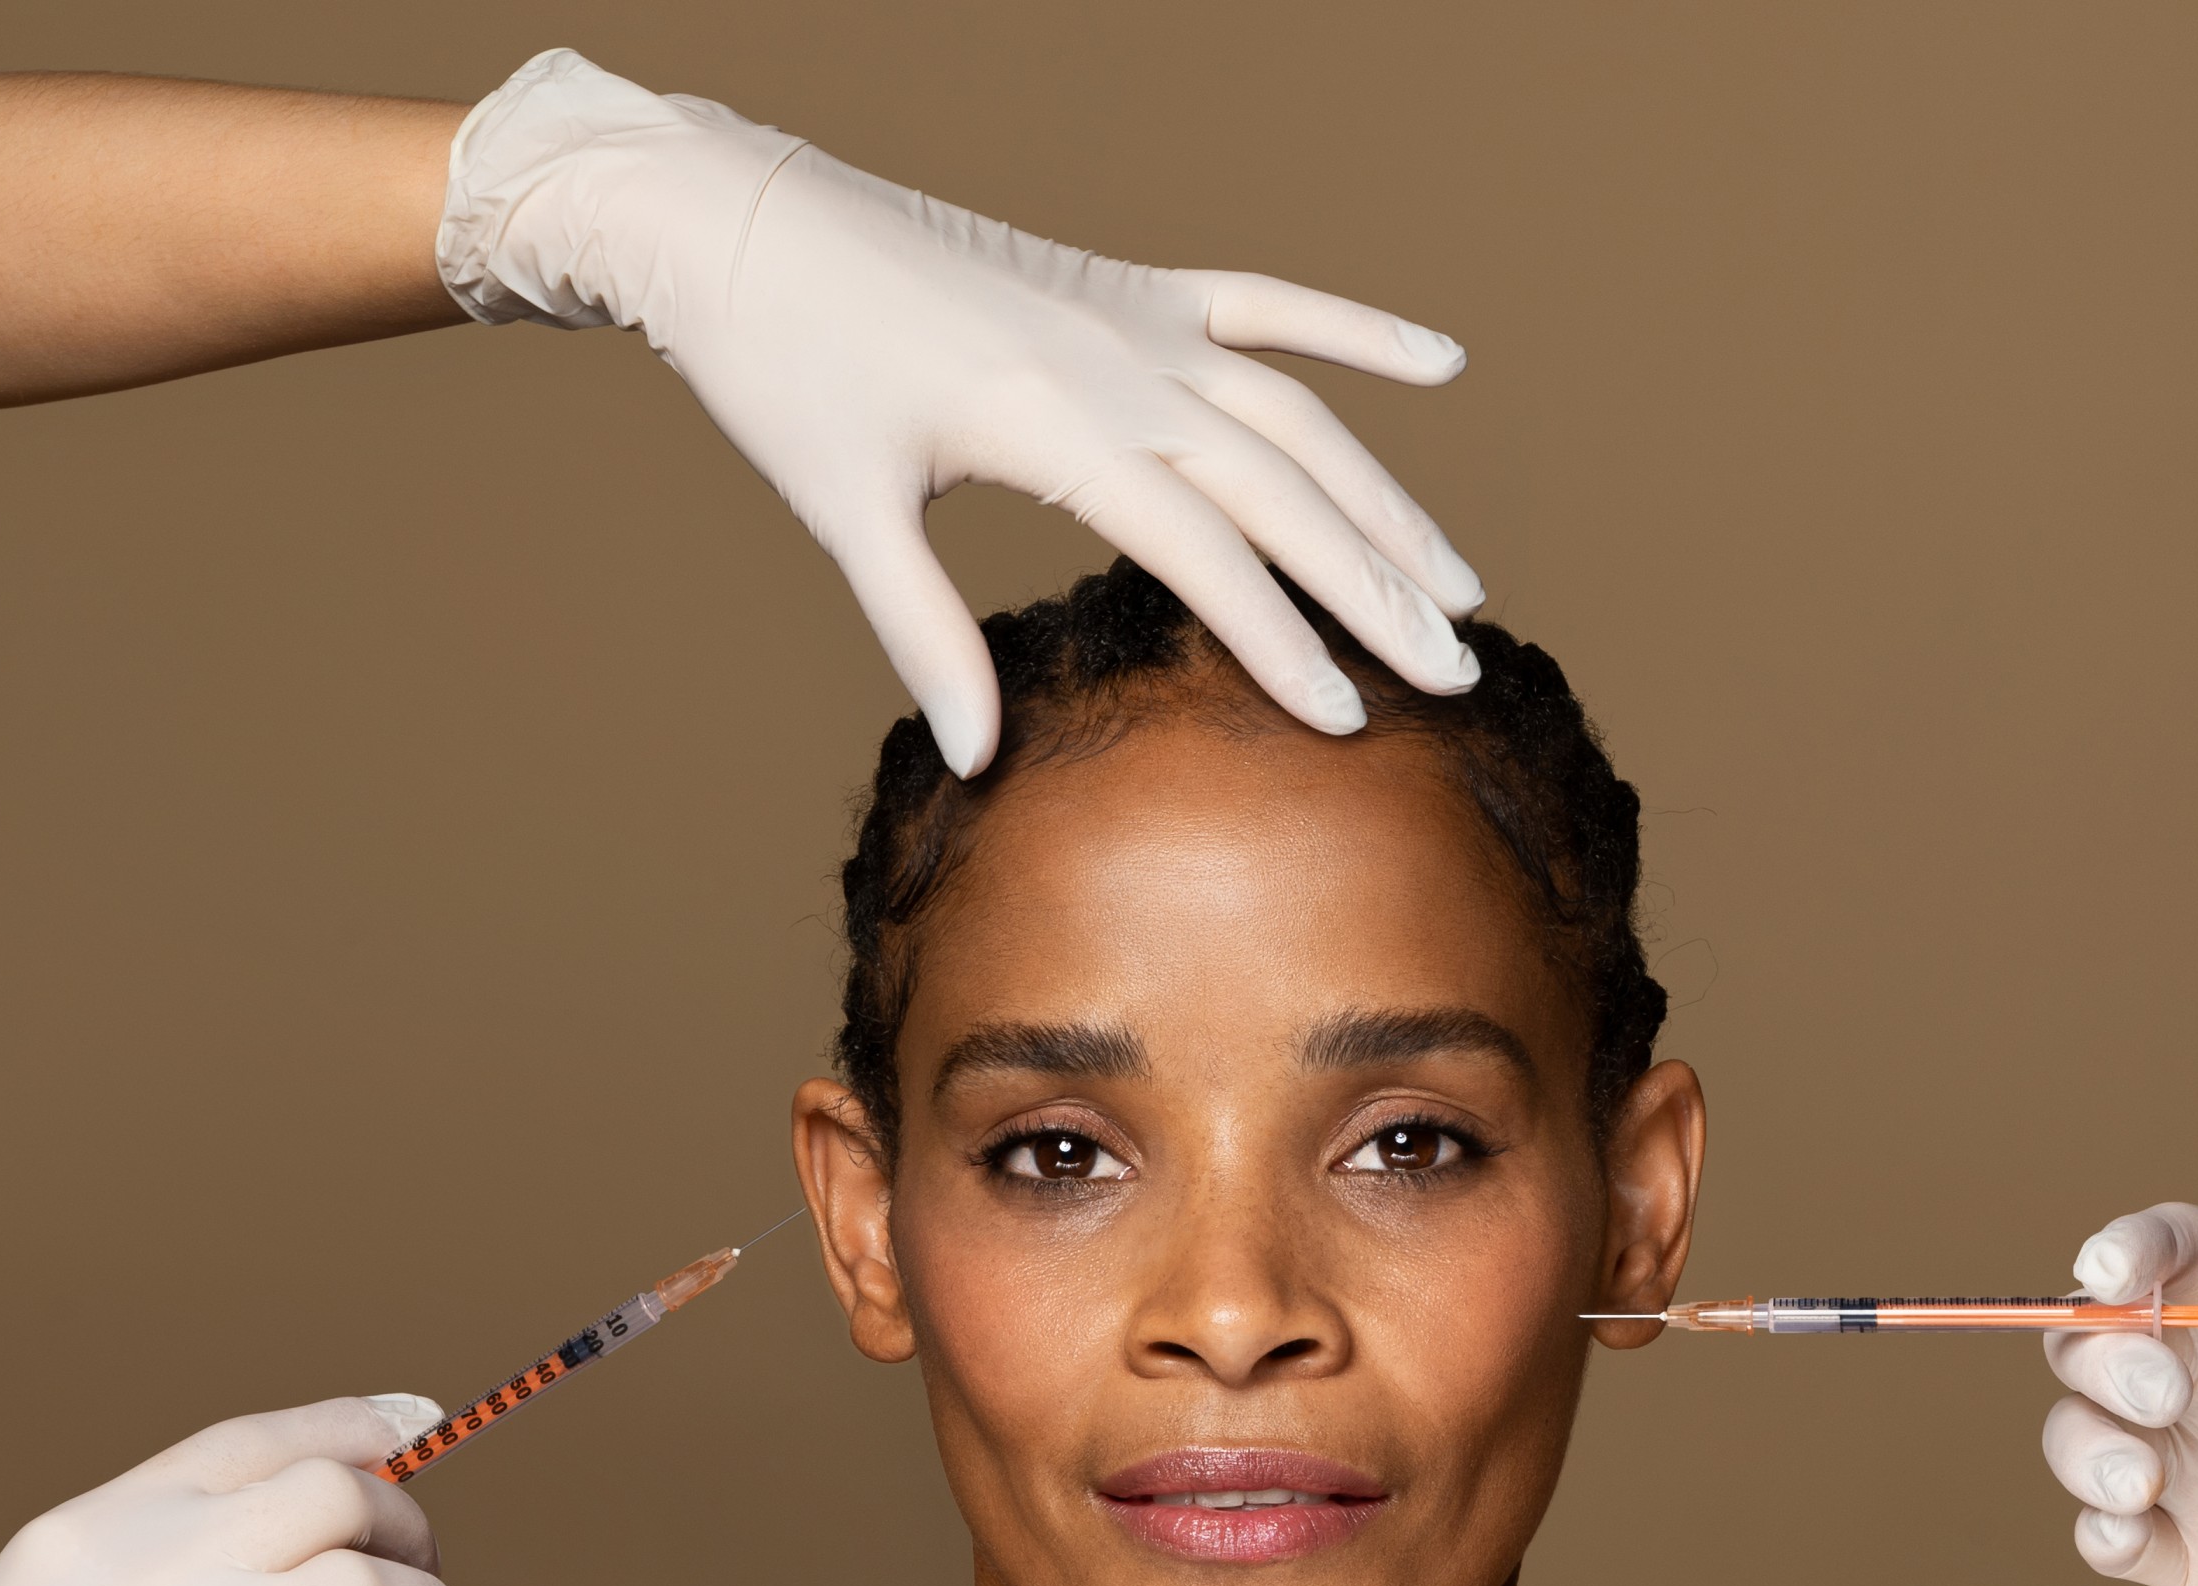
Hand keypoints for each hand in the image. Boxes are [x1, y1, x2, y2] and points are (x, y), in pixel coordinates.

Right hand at [0, 1397, 472, 1585]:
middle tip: (427, 1565)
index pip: (254, 1439)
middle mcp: (154, 1571)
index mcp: (92, 1529)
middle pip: (339, 1492)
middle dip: (408, 1518)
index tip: (417, 1425)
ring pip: (374, 1581)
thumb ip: (140, 1576)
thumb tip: (270, 1562)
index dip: (353, 1425)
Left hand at [436, 50, 1482, 773]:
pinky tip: (1443, 362)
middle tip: (1455, 672)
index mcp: (1051, 422)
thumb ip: (924, 631)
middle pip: (1281, 486)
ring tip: (1457, 582)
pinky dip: (1355, 329)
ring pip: (1295, 409)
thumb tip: (981, 756)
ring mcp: (1130, 313)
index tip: (1346, 721)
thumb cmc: (781, 370)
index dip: (1279, 640)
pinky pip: (1266, 301)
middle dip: (1374, 584)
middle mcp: (1116, 359)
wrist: (740, 218)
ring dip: (1383, 495)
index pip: (1203, 549)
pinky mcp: (1123, 283)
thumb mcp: (845, 509)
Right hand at [2042, 1203, 2197, 1585]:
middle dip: (2099, 1351)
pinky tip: (2128, 1530)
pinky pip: (2124, 1542)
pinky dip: (2100, 1534)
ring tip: (2142, 1473)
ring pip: (2087, 1435)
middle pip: (2102, 1338)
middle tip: (2164, 1389)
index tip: (2114, 1269)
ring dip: (2081, 1444)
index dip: (2127, 1249)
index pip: (2177, 1250)